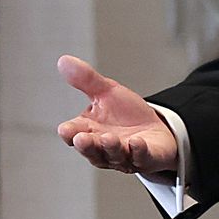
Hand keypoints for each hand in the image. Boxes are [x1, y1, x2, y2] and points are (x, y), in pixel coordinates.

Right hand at [55, 55, 179, 176]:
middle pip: (91, 149)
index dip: (69, 133)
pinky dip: (138, 150)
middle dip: (87, 145)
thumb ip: (86, 80)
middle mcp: (103, 148)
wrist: (155, 128)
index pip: (73, 134)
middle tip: (81, 138)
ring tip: (108, 138)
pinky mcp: (146, 158)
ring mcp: (124, 156)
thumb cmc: (126, 114)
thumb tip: (64, 60)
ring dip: (111, 147)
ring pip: (114, 155)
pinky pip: (141, 157)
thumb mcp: (107, 92)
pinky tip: (136, 142)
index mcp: (89, 130)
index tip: (66, 130)